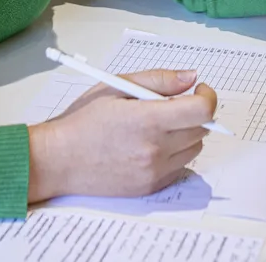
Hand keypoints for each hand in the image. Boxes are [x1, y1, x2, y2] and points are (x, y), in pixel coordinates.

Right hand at [27, 69, 217, 202]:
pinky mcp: (151, 187)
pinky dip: (174, 153)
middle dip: (194, 112)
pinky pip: (180, 167)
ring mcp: (154, 171)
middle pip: (202, 129)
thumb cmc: (82, 120)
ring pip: (194, 148)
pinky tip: (150, 145)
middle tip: (173, 105)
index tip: (199, 90)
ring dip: (186, 133)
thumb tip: (191, 78)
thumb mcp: (116, 86)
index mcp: (147, 120)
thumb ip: (159, 80)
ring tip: (158, 126)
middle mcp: (155, 149)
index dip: (207, 97)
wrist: (58, 159)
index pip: (202, 110)